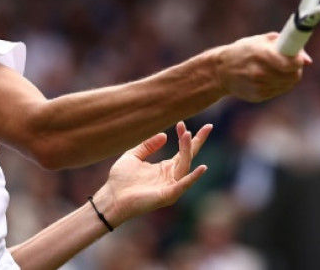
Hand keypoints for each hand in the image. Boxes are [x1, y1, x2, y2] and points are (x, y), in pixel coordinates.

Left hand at [91, 121, 211, 227]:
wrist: (111, 197)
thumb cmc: (120, 180)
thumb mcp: (133, 156)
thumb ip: (147, 146)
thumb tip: (164, 135)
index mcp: (164, 168)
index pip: (182, 151)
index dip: (185, 137)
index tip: (182, 122)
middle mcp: (171, 177)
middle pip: (189, 156)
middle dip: (197, 141)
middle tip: (208, 126)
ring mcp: (170, 186)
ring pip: (185, 165)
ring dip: (187, 150)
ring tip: (187, 135)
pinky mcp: (167, 196)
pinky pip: (183, 185)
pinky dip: (193, 177)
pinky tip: (202, 167)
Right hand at [215, 32, 311, 101]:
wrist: (221, 71)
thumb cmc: (244, 51)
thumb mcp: (261, 41)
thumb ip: (286, 45)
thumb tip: (307, 60)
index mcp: (261, 54)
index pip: (291, 63)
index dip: (298, 61)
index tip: (298, 58)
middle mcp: (260, 72)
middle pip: (294, 76)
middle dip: (296, 69)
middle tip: (291, 63)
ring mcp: (259, 86)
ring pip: (288, 84)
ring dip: (288, 76)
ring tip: (279, 69)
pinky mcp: (258, 96)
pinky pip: (279, 90)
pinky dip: (279, 84)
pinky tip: (270, 77)